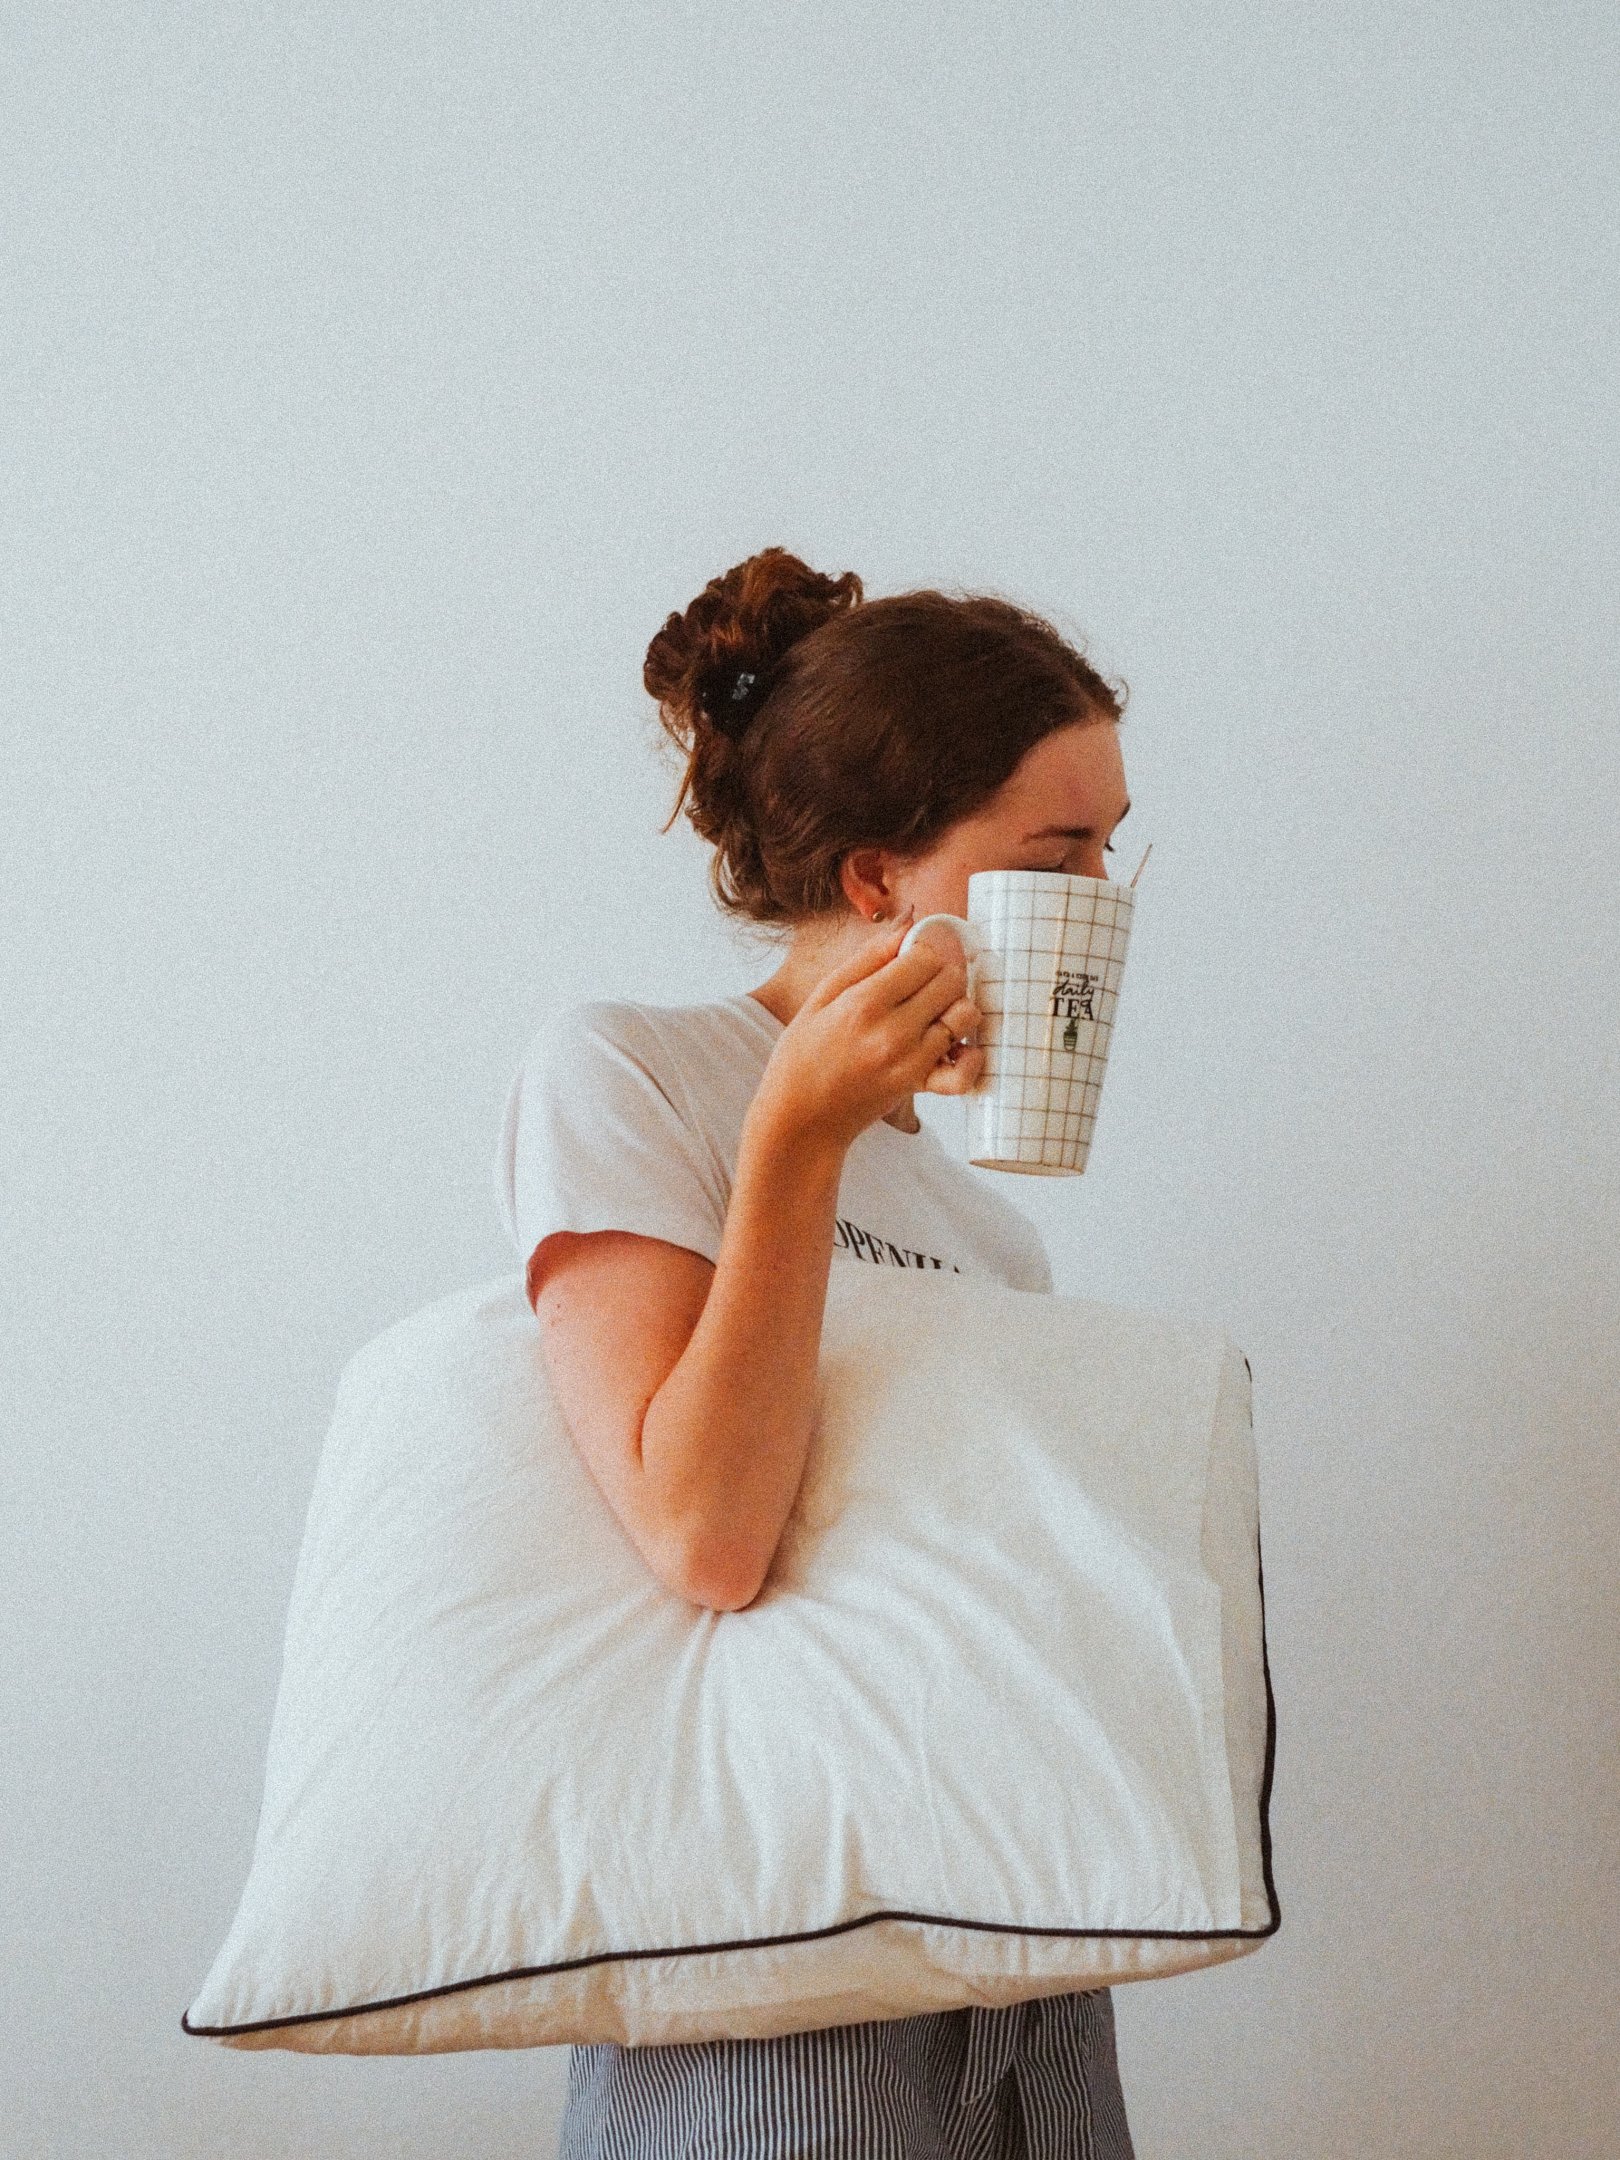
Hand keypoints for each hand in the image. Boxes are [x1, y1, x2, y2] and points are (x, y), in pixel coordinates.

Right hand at [746, 916, 985, 1156]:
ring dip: (957, 1008)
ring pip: (964, 1017)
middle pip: (950, 981)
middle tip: (925, 983)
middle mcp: (892, 1030)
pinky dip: (970, 1057)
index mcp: (863, 1002)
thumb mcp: (822, 997)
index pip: (924, 957)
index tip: (914, 957)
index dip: (925, 950)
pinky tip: (955, 1048)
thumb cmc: (803, 1055)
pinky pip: (964, 1071)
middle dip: (944, 974)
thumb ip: (867, 959)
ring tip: (935, 1012)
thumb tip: (907, 924)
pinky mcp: (918, 1087)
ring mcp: (909, 1061)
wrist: (798, 1118)